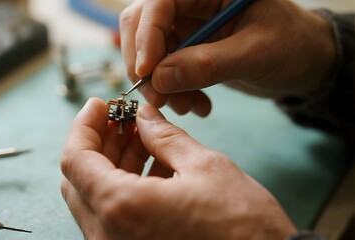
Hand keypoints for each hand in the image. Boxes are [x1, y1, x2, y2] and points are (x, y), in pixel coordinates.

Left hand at [61, 98, 295, 239]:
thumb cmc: (242, 225)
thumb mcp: (204, 167)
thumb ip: (164, 137)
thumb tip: (143, 116)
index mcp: (121, 208)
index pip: (75, 158)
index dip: (83, 126)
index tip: (99, 105)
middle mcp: (108, 235)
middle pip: (80, 178)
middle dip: (100, 142)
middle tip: (123, 119)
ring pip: (96, 196)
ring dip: (112, 162)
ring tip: (141, 136)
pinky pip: (114, 215)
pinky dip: (124, 185)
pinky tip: (152, 164)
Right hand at [120, 0, 335, 115]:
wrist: (305, 63)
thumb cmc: (292, 45)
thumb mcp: (255, 53)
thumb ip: (208, 64)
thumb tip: (159, 79)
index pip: (160, 3)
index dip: (146, 35)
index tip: (147, 73)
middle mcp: (192, 5)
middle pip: (142, 24)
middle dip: (144, 63)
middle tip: (157, 97)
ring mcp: (189, 29)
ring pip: (151, 53)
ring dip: (161, 85)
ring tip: (187, 107)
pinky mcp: (190, 52)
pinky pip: (166, 72)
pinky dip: (175, 93)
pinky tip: (198, 105)